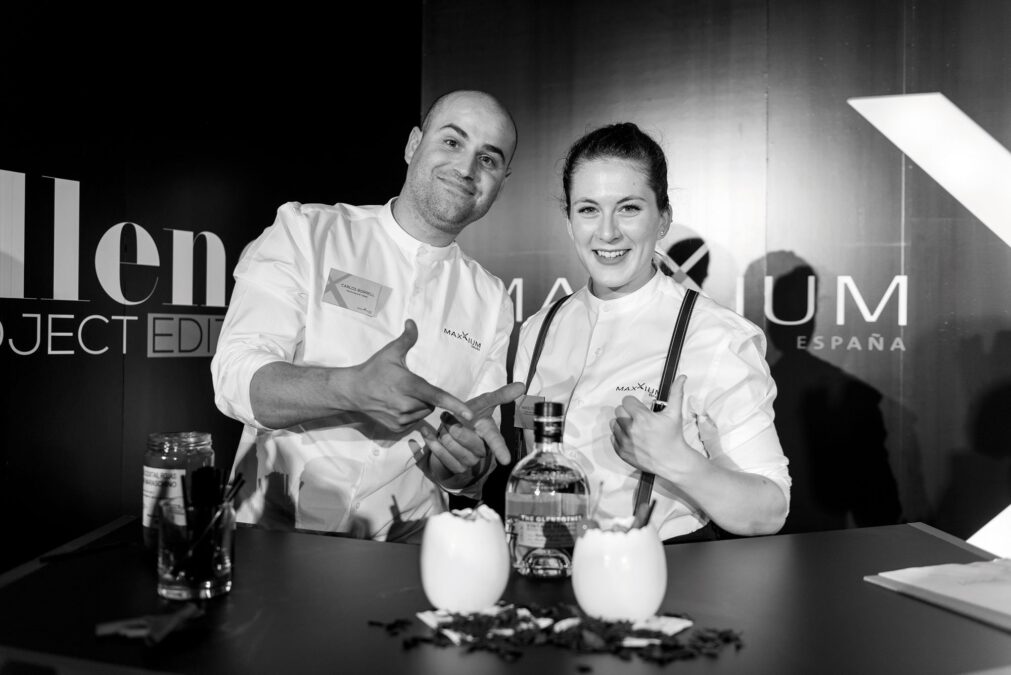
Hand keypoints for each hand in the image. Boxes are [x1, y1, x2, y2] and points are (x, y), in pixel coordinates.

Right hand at [350, 319, 472, 431]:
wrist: (352, 391)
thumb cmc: (373, 370)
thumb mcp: (390, 352)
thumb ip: (407, 339)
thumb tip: (412, 322)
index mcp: (408, 385)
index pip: (436, 396)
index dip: (454, 404)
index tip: (469, 414)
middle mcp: (405, 404)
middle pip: (431, 403)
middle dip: (426, 395)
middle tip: (409, 386)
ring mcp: (400, 418)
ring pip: (424, 412)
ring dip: (420, 405)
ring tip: (401, 395)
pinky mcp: (396, 428)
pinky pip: (414, 421)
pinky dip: (411, 414)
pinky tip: (397, 405)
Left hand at [411, 382, 525, 481]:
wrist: (450, 433)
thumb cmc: (470, 417)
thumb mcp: (483, 403)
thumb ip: (501, 395)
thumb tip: (522, 385)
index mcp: (489, 433)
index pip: (496, 441)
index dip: (500, 449)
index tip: (506, 460)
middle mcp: (482, 450)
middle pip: (467, 440)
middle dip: (453, 427)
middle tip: (446, 417)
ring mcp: (469, 461)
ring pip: (452, 447)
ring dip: (442, 434)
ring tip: (441, 426)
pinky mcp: (455, 469)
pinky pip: (441, 456)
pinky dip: (431, 442)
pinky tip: (427, 432)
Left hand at [610, 376, 703, 481]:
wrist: (672, 461)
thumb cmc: (673, 436)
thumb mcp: (675, 414)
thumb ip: (676, 393)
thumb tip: (682, 377)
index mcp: (642, 417)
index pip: (626, 401)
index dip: (634, 404)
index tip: (641, 410)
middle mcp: (630, 429)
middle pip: (618, 411)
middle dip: (628, 413)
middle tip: (638, 419)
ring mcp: (625, 441)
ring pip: (614, 424)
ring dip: (622, 424)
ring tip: (634, 429)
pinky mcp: (621, 451)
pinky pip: (612, 437)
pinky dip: (620, 436)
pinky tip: (632, 438)